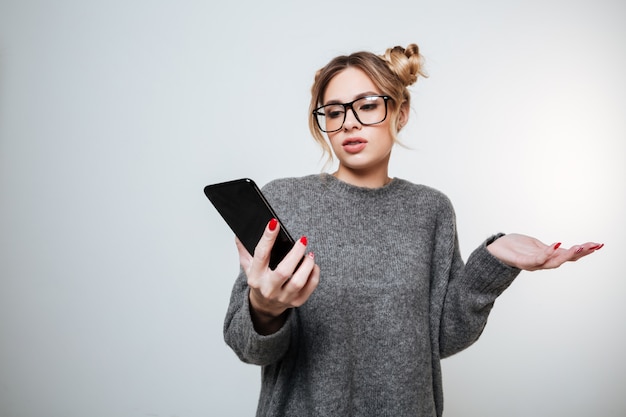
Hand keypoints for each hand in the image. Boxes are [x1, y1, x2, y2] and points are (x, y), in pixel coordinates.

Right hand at [236, 218, 319, 334]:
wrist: (265, 306)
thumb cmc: (259, 282)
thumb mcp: (248, 266)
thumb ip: (244, 250)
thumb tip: (239, 234)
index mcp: (255, 277)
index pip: (261, 255)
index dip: (268, 238)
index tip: (274, 223)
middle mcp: (268, 288)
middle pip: (283, 272)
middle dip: (295, 253)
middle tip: (302, 240)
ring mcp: (283, 297)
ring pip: (298, 282)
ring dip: (307, 265)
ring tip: (309, 253)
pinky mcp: (296, 301)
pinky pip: (309, 288)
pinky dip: (314, 275)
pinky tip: (313, 265)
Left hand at [486, 233, 603, 270]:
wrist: (494, 250)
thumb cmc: (513, 247)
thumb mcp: (533, 245)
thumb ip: (546, 248)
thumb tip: (561, 247)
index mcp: (547, 257)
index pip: (568, 255)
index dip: (583, 251)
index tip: (598, 245)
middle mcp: (542, 263)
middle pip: (565, 260)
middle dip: (581, 253)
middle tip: (594, 246)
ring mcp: (532, 263)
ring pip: (554, 262)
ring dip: (567, 254)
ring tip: (579, 247)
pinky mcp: (521, 261)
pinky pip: (537, 259)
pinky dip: (547, 253)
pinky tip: (556, 245)